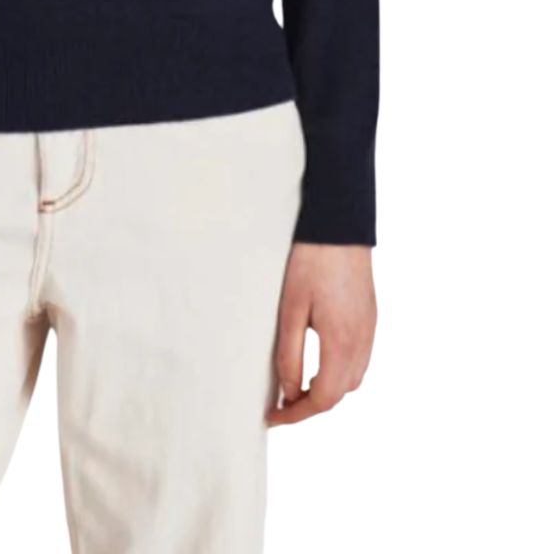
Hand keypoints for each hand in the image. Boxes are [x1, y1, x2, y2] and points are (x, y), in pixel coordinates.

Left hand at [266, 243, 376, 425]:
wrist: (339, 227)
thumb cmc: (311, 262)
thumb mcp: (291, 309)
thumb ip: (290, 355)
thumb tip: (289, 392)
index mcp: (342, 343)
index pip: (323, 399)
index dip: (296, 414)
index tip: (273, 417)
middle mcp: (362, 342)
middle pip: (340, 394)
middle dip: (311, 405)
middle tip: (281, 404)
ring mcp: (370, 330)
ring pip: (352, 379)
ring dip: (327, 390)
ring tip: (297, 385)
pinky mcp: (370, 318)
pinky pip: (359, 359)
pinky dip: (339, 371)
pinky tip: (319, 362)